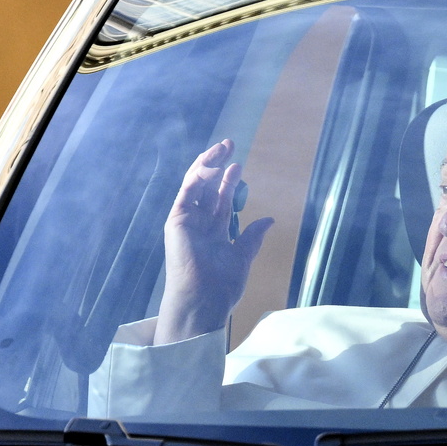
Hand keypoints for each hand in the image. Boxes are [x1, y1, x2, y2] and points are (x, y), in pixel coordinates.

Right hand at [154, 139, 272, 344]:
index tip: (239, 165)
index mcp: (214, 232)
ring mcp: (187, 220)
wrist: (204, 299)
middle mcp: (199, 223)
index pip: (221, 200)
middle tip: (230, 145)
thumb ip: (253, 237)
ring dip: (208, 164)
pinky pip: (188, 191)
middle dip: (219, 166)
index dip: (229, 182)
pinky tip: (212, 164)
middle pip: (209, 188)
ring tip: (222, 147)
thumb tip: (269, 220)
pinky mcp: (177, 219)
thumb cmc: (221, 285)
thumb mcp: (243, 257)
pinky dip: (199, 176)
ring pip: (197, 184)